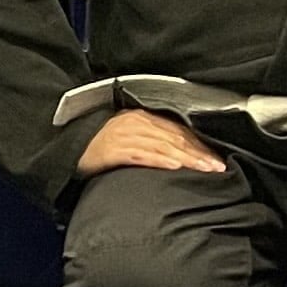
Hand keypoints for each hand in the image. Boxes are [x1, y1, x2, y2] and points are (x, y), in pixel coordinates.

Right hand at [76, 107, 231, 177]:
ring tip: (204, 169)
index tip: (216, 158)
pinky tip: (174, 166)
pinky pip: (142, 154)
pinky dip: (159, 160)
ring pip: (163, 146)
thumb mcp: (128, 137)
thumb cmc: (100, 147)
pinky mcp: (113, 150)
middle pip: (174, 138)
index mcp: (140, 117)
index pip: (177, 130)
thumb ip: (152, 142)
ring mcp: (124, 135)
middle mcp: (134, 122)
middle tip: (218, 167)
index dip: (199, 144)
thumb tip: (181, 155)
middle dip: (198, 153)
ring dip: (186, 158)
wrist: (68, 148)